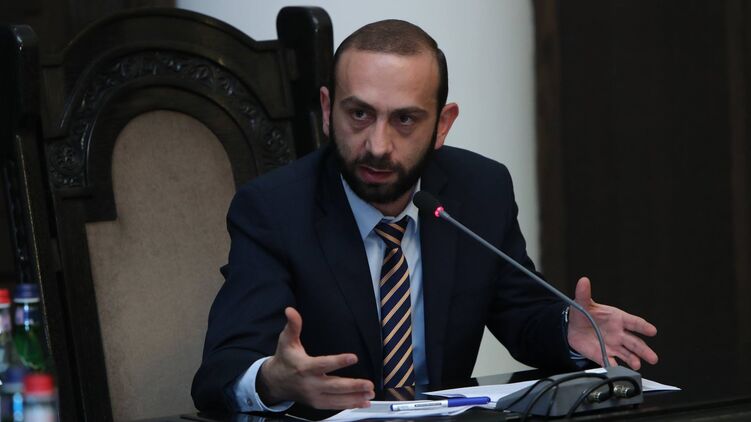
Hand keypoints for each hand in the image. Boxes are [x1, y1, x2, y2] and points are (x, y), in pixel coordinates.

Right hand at [257, 307, 374, 408]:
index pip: (323, 364)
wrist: (275, 382)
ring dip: (355, 397)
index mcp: (304, 367)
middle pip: (334, 386)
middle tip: (368, 384)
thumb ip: (293, 325)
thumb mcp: (286, 341)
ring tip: (369, 394)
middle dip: (353, 386)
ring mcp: (314, 396)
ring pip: (337, 399)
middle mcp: (310, 384)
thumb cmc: (284, 359)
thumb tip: (290, 310)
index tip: (353, 357)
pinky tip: (363, 402)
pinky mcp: (317, 403)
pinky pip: (335, 406)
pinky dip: (350, 404)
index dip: (338, 362)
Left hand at [567, 277, 658, 368]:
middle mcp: (619, 334)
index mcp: (618, 318)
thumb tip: (583, 281)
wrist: (572, 327)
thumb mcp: (582, 303)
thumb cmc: (584, 313)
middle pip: (635, 342)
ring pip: (627, 354)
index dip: (643, 326)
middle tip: (652, 358)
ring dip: (633, 360)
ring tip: (637, 365)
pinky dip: (612, 365)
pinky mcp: (603, 354)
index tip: (652, 331)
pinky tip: (616, 368)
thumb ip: (584, 293)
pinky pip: (609, 361)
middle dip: (644, 350)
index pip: (634, 322)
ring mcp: (613, 345)